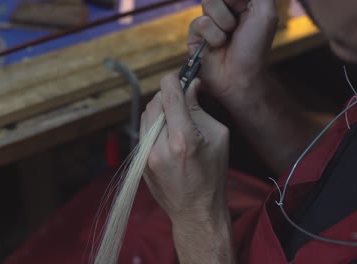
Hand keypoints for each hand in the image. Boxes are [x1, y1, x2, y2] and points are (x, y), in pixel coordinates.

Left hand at [140, 73, 229, 222]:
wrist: (195, 210)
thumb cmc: (213, 175)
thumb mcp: (217, 137)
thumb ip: (200, 109)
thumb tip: (190, 86)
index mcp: (183, 139)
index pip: (169, 94)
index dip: (173, 79)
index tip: (179, 76)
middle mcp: (159, 146)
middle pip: (155, 102)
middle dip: (167, 94)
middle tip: (181, 96)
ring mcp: (146, 155)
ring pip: (145, 115)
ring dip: (159, 108)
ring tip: (175, 115)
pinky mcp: (139, 161)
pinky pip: (143, 130)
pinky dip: (154, 123)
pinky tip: (167, 131)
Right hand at [188, 0, 277, 101]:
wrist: (239, 77)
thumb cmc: (255, 48)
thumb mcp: (265, 12)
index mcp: (241, 2)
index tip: (241, 6)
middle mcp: (223, 10)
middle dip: (231, 7)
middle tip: (238, 23)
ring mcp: (208, 22)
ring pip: (207, 3)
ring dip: (223, 22)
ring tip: (228, 38)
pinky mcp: (195, 36)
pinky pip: (199, 23)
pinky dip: (212, 36)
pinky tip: (217, 47)